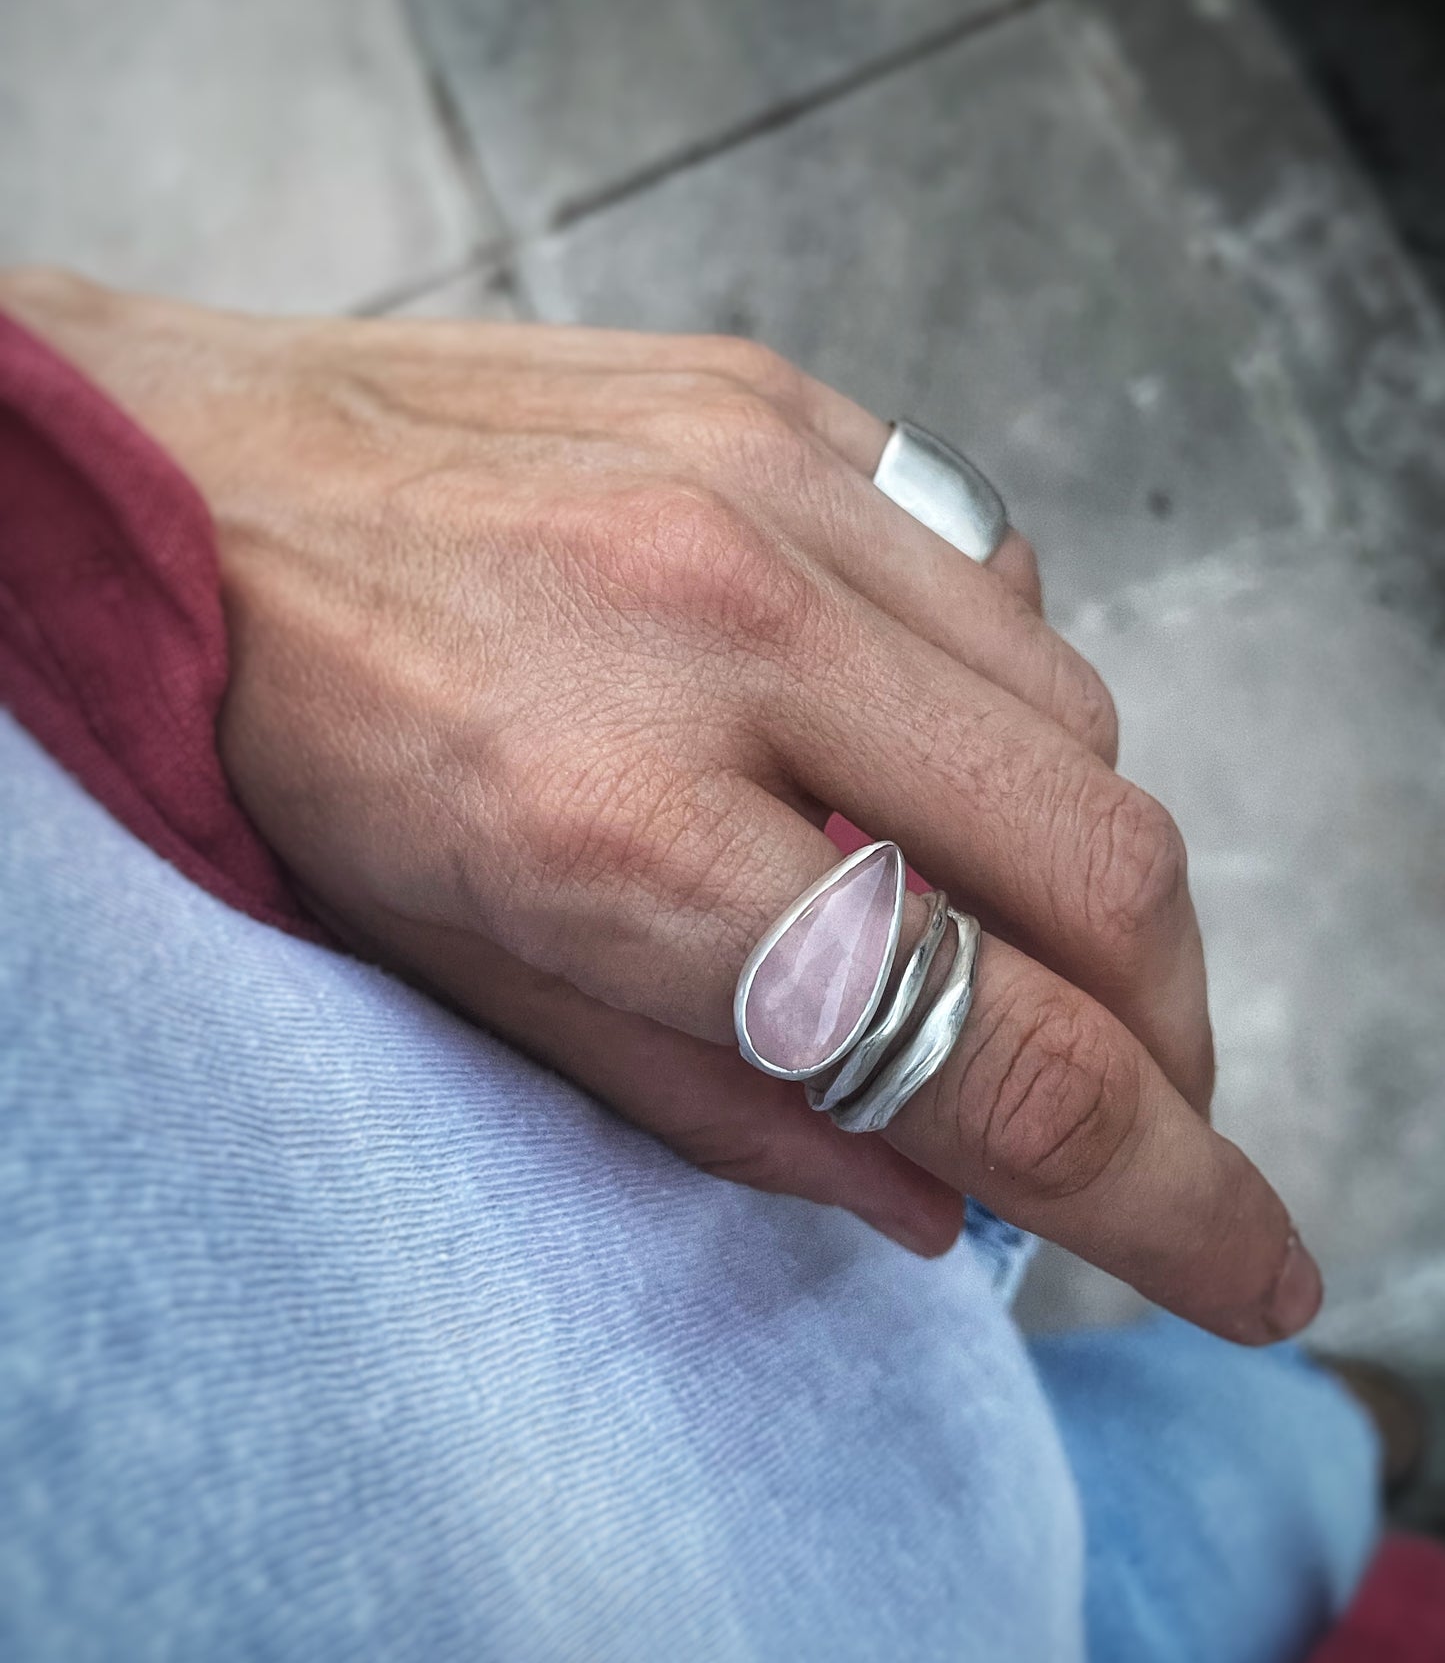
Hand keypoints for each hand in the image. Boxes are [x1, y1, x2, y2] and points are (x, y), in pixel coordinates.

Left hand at [6, 272, 1319, 1340]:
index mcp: (610, 826)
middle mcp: (719, 632)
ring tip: (993, 922)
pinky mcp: (773, 398)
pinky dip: (1002, 698)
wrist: (166, 467)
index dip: (1167, 1189)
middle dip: (1173, 1031)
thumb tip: (934, 1198)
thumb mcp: (453, 976)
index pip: (987, 1040)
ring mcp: (760, 485)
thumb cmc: (281, 739)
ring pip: (1079, 715)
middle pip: (1103, 866)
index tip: (1258, 1264)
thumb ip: (714, 1101)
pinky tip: (911, 743)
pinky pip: (994, 570)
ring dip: (1087, 866)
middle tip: (1138, 1101)